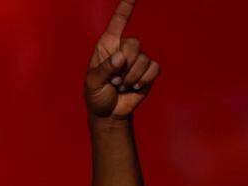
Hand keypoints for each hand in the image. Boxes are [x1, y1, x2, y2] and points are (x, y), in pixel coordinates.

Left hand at [84, 0, 159, 119]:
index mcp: (107, 45)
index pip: (118, 21)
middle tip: (114, 81)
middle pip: (134, 44)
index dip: (126, 7)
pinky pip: (154, 68)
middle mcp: (123, 48)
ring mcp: (137, 60)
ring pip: (144, 59)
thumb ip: (104, 69)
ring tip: (121, 86)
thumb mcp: (93, 83)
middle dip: (124, 65)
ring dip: (131, 78)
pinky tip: (134, 88)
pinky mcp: (148, 72)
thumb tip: (120, 58)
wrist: (108, 113)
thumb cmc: (96, 95)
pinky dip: (144, 80)